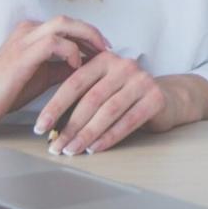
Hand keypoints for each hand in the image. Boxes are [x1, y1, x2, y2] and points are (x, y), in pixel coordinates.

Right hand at [0, 17, 110, 134]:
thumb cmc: (5, 92)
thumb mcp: (42, 77)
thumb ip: (63, 68)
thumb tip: (89, 67)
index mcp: (32, 33)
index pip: (68, 26)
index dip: (89, 35)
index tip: (105, 50)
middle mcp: (28, 30)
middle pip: (70, 20)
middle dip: (93, 33)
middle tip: (108, 49)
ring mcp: (24, 40)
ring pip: (64, 25)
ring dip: (86, 38)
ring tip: (99, 55)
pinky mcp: (22, 55)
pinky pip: (54, 43)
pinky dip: (71, 52)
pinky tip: (76, 67)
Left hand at [35, 50, 169, 155]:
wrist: (167, 96)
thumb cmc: (125, 94)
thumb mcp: (101, 86)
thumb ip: (80, 95)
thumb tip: (49, 123)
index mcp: (104, 59)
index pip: (74, 83)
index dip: (55, 106)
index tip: (41, 127)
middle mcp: (124, 65)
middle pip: (91, 99)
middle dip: (70, 126)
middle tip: (56, 145)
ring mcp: (142, 80)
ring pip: (108, 111)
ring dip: (87, 134)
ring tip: (72, 149)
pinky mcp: (155, 98)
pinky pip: (128, 121)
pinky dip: (109, 137)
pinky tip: (96, 148)